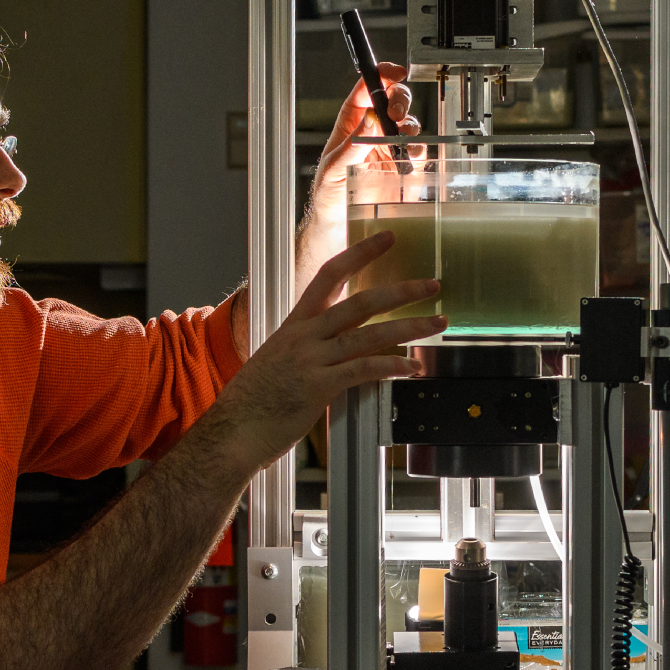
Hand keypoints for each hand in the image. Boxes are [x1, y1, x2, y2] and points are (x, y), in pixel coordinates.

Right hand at [209, 230, 441, 471]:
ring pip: (369, 334)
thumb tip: (329, 348)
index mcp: (294, 325)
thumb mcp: (275, 362)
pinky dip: (392, 366)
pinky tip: (412, 367)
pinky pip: (363, 369)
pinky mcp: (318, 387)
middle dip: (401, 291)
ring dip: (409, 326)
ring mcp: (310, 360)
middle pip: (360, 301)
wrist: (232, 431)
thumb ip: (304, 350)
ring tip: (437, 322)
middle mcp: (303, 336)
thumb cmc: (252, 403)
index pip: (330, 275)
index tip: (387, 238)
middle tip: (432, 285)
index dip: (360, 253)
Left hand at [298, 63, 425, 300]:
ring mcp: (390, 148)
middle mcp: (372, 132)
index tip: (393, 72)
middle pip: (392, 101)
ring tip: (400, 138)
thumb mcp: (333, 167)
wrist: (341, 224)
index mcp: (350, 125)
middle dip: (399, 99)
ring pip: (408, 122)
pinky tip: (410, 155)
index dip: (380, 76)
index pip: (366, 91)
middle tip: (395, 112)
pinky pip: (418, 150)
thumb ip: (352, 144)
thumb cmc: (329, 195)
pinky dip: (418, 148)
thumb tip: (368, 119)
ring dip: (409, 124)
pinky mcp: (404, 167)